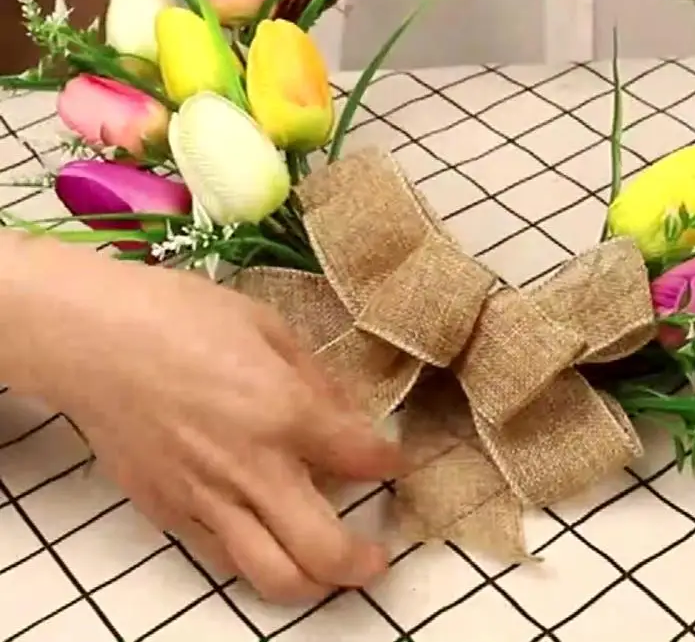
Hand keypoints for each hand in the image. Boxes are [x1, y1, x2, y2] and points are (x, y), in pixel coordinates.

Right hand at [6, 240, 399, 603]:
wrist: (94, 341)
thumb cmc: (183, 316)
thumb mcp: (267, 326)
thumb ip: (314, 377)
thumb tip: (347, 414)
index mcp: (285, 412)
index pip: (360, 457)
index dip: (387, 461)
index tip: (393, 460)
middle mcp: (253, 468)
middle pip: (322, 551)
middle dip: (361, 564)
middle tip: (376, 559)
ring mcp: (207, 499)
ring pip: (271, 576)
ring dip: (313, 585)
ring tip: (330, 572)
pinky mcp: (168, 513)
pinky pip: (222, 559)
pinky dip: (256, 562)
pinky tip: (269, 544)